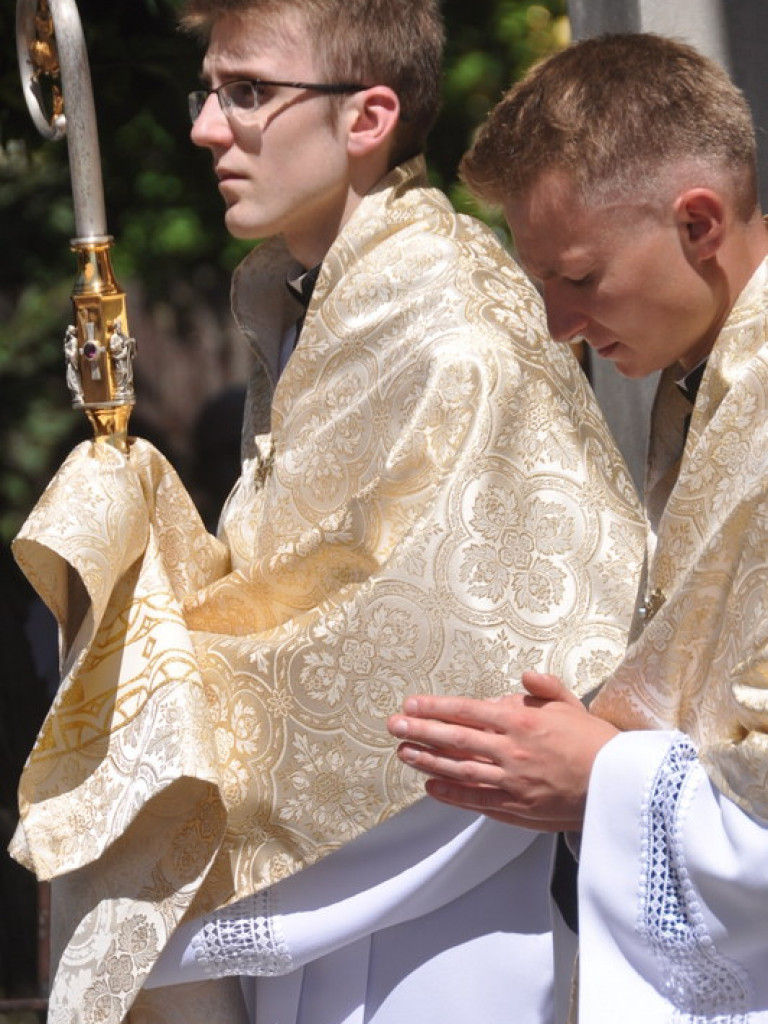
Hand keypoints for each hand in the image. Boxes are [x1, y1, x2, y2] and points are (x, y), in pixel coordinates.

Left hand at [387, 672, 618, 830]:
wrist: (619, 786)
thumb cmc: (595, 743)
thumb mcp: (571, 704)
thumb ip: (543, 688)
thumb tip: (522, 678)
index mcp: (522, 721)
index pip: (467, 711)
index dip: (435, 707)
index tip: (412, 704)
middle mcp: (511, 750)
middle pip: (455, 739)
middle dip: (421, 731)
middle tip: (394, 726)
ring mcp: (512, 781)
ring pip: (460, 770)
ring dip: (428, 761)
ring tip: (404, 753)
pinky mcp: (517, 807)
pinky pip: (477, 800)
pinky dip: (451, 794)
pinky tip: (431, 788)